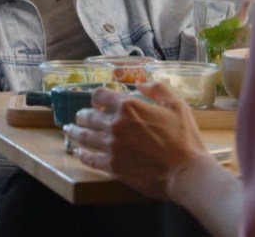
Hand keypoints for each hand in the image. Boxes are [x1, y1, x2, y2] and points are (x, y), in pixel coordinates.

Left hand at [63, 81, 213, 199]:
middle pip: (88, 116)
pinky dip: (82, 155)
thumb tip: (140, 82)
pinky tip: (78, 153)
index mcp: (129, 107)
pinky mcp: (112, 167)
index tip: (97, 101)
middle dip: (82, 115)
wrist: (186, 172)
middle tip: (80, 117)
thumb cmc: (184, 138)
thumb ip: (157, 89)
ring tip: (69, 130)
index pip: (100, 95)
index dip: (97, 96)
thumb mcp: (176, 105)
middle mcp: (115, 125)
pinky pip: (90, 159)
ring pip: (84, 137)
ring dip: (75, 132)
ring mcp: (111, 147)